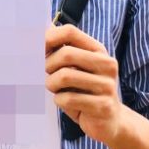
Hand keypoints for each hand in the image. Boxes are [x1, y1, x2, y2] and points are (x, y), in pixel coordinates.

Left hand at [45, 24, 122, 143]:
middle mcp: (106, 64)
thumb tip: (40, 27)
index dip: (48, 38)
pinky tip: (66, 102)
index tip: (38, 48)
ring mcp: (107, 85)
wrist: (110, 121)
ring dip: (51, 84)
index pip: (70, 31)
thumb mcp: (76, 66)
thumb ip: (60, 48)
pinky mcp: (103, 106)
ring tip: (55, 89)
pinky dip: (59, 100)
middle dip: (48, 65)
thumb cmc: (86, 90)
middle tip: (47, 73)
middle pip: (66, 54)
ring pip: (65, 76)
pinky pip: (68, 98)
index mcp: (98, 50)